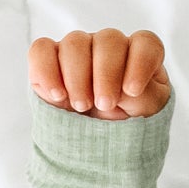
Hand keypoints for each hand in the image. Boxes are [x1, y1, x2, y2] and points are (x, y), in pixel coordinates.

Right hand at [27, 27, 169, 119]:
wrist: (98, 147)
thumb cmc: (129, 127)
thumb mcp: (147, 117)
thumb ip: (144, 98)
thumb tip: (124, 88)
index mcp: (140, 58)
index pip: (146, 43)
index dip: (140, 63)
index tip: (132, 91)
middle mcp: (110, 48)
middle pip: (109, 40)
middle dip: (106, 74)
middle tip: (104, 105)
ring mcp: (80, 50)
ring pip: (75, 42)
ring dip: (78, 77)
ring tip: (82, 106)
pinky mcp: (50, 60)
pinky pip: (42, 50)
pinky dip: (46, 71)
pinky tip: (57, 96)